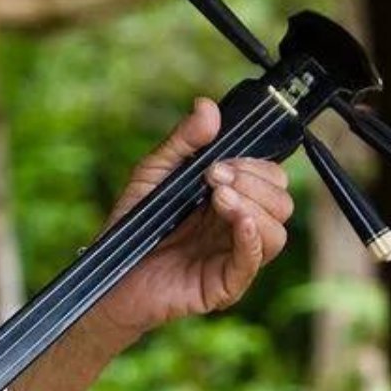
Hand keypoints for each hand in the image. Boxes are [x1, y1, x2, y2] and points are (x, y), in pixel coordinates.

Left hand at [90, 97, 291, 341]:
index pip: (270, 178)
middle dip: (253, 182)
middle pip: (281, 201)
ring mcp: (234, 256)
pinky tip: (239, 220)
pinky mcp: (224, 284)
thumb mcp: (154, 173)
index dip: (254, 165)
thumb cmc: (133, 227)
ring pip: (277, 231)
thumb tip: (207, 107)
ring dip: (253, 206)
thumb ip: (182, 141)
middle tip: (215, 177)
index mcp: (229, 200)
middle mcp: (237, 228)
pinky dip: (253, 237)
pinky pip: (254, 262)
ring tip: (218, 197)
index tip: (219, 162)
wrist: (109, 273)